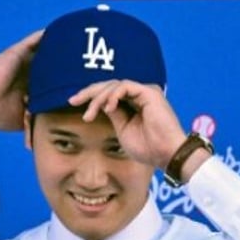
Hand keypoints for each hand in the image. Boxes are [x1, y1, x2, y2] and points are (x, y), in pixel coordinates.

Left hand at [69, 80, 186, 170]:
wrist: (165, 155)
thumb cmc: (148, 148)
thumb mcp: (123, 130)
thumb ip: (114, 115)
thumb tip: (101, 105)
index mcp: (133, 103)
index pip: (108, 93)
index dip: (90, 97)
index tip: (73, 103)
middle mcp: (139, 95)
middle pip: (108, 85)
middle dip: (89, 92)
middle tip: (73, 100)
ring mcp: (144, 92)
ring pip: (114, 85)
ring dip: (98, 98)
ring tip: (90, 114)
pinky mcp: (149, 92)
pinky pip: (125, 86)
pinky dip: (113, 95)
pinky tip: (107, 108)